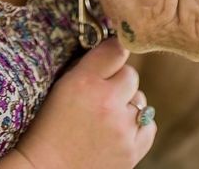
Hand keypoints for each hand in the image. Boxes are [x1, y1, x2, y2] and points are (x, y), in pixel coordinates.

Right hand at [12, 37, 154, 168]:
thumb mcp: (61, 85)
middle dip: (119, 81)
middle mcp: (107, 101)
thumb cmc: (49, 125)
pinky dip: (138, 125)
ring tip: (107, 116)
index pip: (116, 49)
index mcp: (85, 81)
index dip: (113, 52)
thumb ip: (88, 66)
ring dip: (128, 104)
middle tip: (104, 93)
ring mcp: (122, 128)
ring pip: (141, 100)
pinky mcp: (131, 151)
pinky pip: (149, 125)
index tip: (110, 56)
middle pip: (131, 74)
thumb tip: (113, 48)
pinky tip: (119, 129)